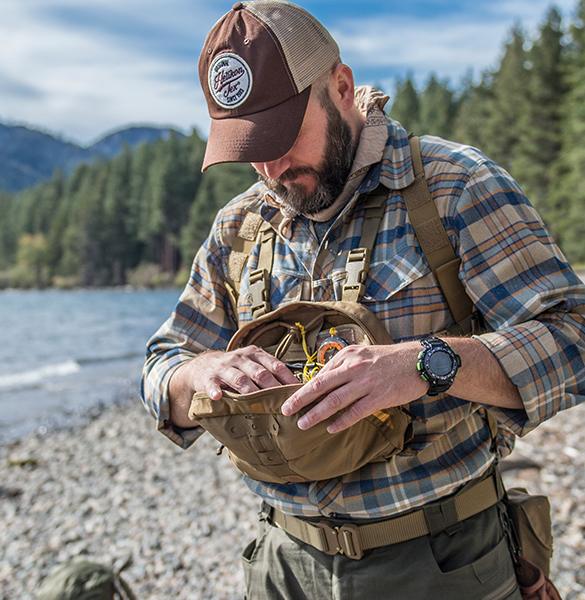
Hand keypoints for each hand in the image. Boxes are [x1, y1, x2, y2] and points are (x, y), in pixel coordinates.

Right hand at [187, 345, 297, 399]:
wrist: (203, 366)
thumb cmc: (235, 370)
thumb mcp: (252, 366)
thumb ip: (270, 374)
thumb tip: (297, 390)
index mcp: (255, 354)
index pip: (276, 365)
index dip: (288, 379)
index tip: (299, 393)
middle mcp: (240, 358)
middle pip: (260, 373)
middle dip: (273, 388)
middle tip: (284, 404)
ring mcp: (224, 368)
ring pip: (240, 379)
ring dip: (250, 392)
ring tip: (259, 404)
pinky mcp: (208, 378)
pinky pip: (212, 385)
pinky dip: (215, 391)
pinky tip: (218, 397)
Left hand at [280, 342, 426, 432]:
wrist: (419, 361)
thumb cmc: (388, 359)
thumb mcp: (362, 354)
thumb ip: (342, 366)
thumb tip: (322, 380)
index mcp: (347, 356)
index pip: (320, 374)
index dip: (303, 388)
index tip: (290, 398)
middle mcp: (354, 367)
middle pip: (320, 385)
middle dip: (300, 399)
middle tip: (285, 410)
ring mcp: (366, 383)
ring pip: (335, 400)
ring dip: (316, 414)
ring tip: (303, 424)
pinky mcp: (379, 397)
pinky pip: (355, 412)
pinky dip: (341, 421)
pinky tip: (330, 429)